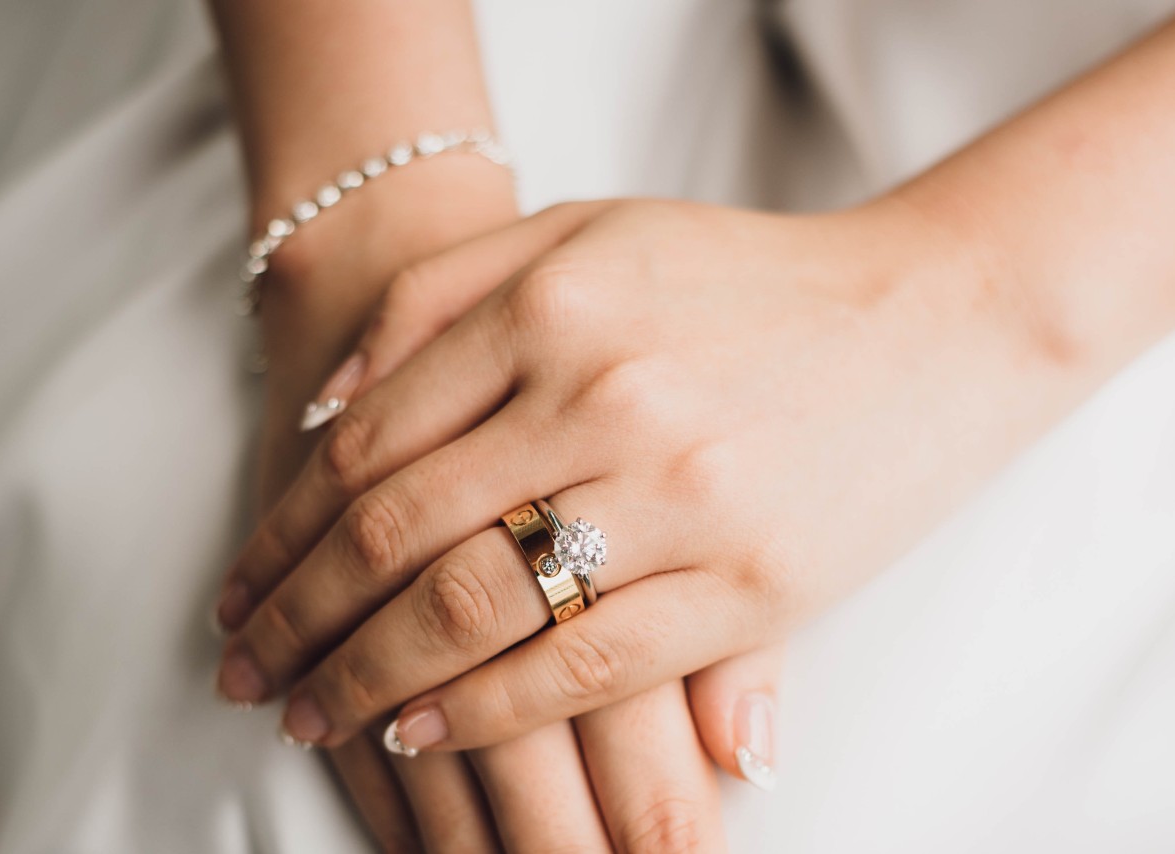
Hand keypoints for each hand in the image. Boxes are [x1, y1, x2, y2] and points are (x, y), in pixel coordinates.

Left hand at [219, 196, 1021, 753]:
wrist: (933, 316)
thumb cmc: (746, 278)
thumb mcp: (588, 233)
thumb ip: (445, 295)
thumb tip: (324, 407)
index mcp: (554, 308)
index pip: (367, 443)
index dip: (282, 530)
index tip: (240, 588)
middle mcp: (605, 397)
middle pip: (396, 536)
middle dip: (298, 620)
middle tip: (246, 671)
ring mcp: (681, 496)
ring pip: (473, 612)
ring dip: (366, 678)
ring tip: (309, 716)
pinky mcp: (751, 584)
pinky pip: (583, 669)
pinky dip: (485, 712)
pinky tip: (419, 733)